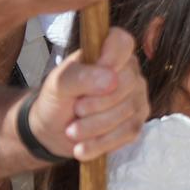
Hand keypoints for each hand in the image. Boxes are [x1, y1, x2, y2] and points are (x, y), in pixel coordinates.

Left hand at [29, 28, 149, 162]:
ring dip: (94, 126)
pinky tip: (82, 147)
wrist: (52, 131)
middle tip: (75, 110)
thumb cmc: (56, 99)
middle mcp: (129, 72)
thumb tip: (110, 79)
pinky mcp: (136, 122)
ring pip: (127, 112)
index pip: (122, 42)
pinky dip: (101, 143)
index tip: (95, 72)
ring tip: (72, 132)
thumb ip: (79, 76)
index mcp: (109, 53)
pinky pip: (128, 132)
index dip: (111, 57)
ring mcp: (136, 98)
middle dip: (97, 103)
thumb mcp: (57, 84)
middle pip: (126, 83)